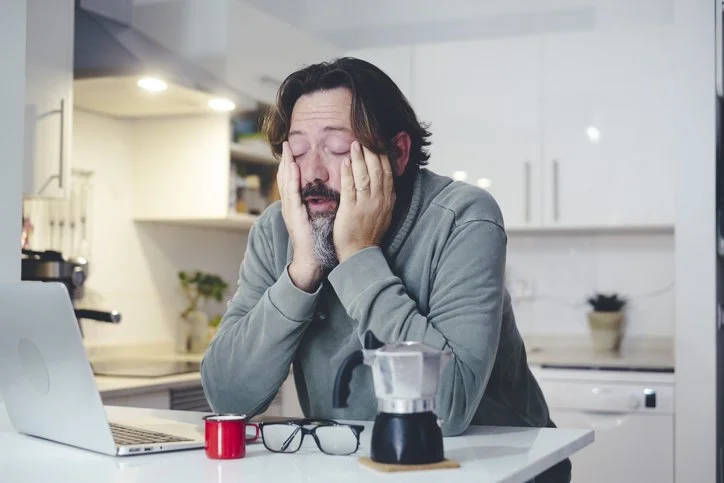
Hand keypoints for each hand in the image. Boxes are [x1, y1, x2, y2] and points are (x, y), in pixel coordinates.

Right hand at [277, 141, 321, 291]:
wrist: (310, 259)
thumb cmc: (316, 240)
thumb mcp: (317, 218)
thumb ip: (318, 204)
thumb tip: (327, 193)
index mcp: (295, 205)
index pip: (292, 181)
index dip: (291, 165)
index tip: (294, 150)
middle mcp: (289, 205)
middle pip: (285, 178)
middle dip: (285, 160)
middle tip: (286, 143)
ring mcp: (289, 210)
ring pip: (285, 182)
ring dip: (286, 165)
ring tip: (287, 150)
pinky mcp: (293, 214)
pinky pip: (291, 193)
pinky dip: (291, 179)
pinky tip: (292, 168)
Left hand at [333, 141, 395, 262]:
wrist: (359, 253)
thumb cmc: (368, 233)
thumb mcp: (384, 213)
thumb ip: (386, 196)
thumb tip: (388, 179)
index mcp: (387, 200)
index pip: (387, 172)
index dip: (383, 155)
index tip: (378, 142)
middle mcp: (379, 201)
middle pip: (378, 170)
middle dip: (372, 152)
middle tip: (366, 136)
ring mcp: (365, 205)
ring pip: (365, 176)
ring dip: (360, 158)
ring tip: (355, 143)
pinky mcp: (351, 210)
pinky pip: (350, 188)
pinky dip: (348, 173)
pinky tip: (346, 162)